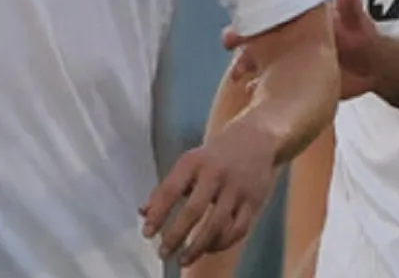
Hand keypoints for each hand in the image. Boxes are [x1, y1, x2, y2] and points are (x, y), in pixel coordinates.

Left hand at [140, 121, 279, 265]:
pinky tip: (208, 249)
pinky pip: (238, 230)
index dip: (157, 214)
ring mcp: (237, 189)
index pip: (170, 190)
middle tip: (163, 253)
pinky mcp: (255, 202)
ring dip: (198, 247)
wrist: (256, 139)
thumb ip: (166, 188)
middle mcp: (215, 174)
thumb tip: (143, 213)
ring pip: (217, 225)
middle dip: (176, 235)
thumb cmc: (213, 156)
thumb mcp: (188, 164)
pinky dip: (221, 243)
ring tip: (183, 259)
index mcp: (193, 162)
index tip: (146, 234)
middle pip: (194, 211)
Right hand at [223, 0, 374, 98]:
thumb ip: (350, 7)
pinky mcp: (288, 75)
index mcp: (301, 18)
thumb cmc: (365, 41)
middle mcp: (289, 35)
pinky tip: (249, 88)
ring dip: (245, 61)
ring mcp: (286, 56)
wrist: (373, 71)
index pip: (272, 10)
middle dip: (240, 35)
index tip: (242, 13)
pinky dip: (255, 81)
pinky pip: (266, 77)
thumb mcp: (359, 24)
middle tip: (229, 42)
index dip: (255, 10)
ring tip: (238, 72)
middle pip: (257, 31)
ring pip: (257, 55)